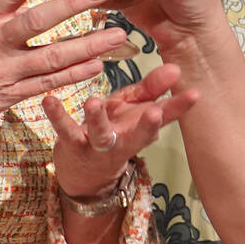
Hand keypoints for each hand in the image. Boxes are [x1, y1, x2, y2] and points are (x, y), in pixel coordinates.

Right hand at [0, 0, 128, 144]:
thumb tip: (19, 1)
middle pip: (40, 20)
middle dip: (74, 5)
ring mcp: (2, 70)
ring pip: (52, 55)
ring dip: (88, 45)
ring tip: (118, 36)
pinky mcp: (8, 96)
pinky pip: (47, 83)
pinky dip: (74, 75)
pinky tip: (97, 66)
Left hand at [42, 63, 197, 199]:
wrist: (83, 176)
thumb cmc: (113, 132)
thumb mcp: (133, 110)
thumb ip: (152, 89)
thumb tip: (175, 67)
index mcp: (140, 130)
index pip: (165, 118)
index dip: (181, 107)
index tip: (195, 94)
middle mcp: (123, 141)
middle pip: (139, 136)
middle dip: (148, 125)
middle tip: (156, 111)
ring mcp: (97, 146)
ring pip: (101, 135)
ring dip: (98, 119)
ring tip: (94, 102)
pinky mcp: (72, 146)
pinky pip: (65, 131)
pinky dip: (57, 116)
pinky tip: (49, 100)